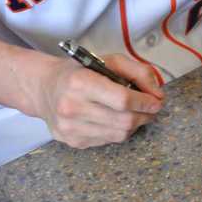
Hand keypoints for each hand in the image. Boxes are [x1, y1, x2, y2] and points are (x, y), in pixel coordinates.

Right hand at [30, 57, 163, 149]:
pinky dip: (118, 132)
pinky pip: (107, 141)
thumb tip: (157, 93)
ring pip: (118, 134)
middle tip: (151, 109)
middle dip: (144, 116)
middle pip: (123, 120)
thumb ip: (137, 71)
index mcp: (80, 82)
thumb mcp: (108, 60)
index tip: (157, 101)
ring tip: (136, 114)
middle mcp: (72, 107)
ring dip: (134, 125)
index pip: (122, 99)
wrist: (44, 88)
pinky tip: (116, 120)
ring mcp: (70, 128)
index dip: (145, 102)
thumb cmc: (79, 72)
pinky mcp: (72, 141)